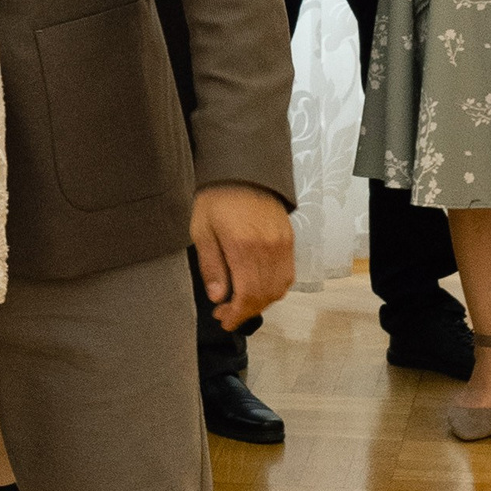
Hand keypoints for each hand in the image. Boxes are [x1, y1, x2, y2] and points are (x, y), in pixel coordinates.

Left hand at [191, 185, 295, 333]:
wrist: (244, 169)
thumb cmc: (217, 198)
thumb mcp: (201, 230)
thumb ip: (211, 266)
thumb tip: (217, 297)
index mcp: (243, 247)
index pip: (246, 295)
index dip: (236, 315)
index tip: (224, 321)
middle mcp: (268, 249)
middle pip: (264, 296)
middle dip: (246, 312)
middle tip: (227, 314)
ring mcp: (282, 245)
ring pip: (279, 288)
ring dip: (261, 302)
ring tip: (241, 303)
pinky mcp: (289, 240)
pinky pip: (288, 274)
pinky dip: (274, 288)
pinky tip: (258, 288)